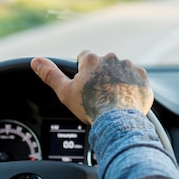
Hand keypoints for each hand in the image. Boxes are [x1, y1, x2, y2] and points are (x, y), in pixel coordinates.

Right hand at [31, 51, 153, 124]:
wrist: (118, 122)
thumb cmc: (91, 108)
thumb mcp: (65, 92)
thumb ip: (50, 74)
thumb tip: (36, 61)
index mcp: (92, 60)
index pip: (84, 57)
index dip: (83, 70)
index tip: (85, 84)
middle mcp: (112, 59)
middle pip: (103, 64)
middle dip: (101, 75)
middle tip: (99, 94)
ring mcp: (129, 68)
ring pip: (120, 70)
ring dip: (117, 80)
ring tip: (113, 98)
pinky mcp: (143, 78)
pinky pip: (136, 79)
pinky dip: (132, 87)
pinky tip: (126, 99)